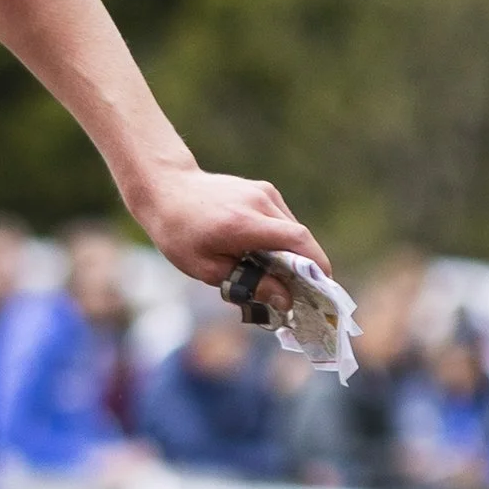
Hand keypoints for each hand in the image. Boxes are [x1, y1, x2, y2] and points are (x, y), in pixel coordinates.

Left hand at [130, 163, 327, 302]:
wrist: (165, 189)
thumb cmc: (179, 233)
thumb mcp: (205, 268)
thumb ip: (249, 283)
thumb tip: (285, 300)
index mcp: (243, 223)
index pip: (296, 240)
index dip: (316, 264)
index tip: (323, 288)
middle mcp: (259, 202)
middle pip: (300, 237)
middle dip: (308, 266)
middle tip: (303, 293)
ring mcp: (263, 192)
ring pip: (293, 228)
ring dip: (294, 253)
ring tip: (282, 277)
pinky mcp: (262, 189)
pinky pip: (282, 219)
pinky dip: (282, 239)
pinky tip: (267, 255)